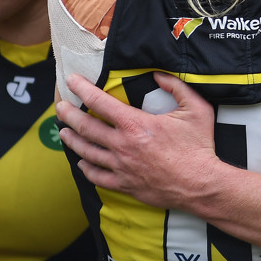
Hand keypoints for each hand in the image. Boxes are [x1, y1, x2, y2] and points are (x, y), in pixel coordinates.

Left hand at [56, 72, 218, 207]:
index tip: (71, 80)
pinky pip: (98, 177)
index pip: (100, 102)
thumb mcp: (196, 108)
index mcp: (135, 124)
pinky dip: (86, 169)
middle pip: (86, 127)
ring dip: (73, 140)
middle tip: (59, 107)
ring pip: (87, 152)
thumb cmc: (199, 146)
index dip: (82, 88)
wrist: (201, 184)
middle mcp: (122, 145)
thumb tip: (158, 74)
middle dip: (69, 115)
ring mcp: (121, 167)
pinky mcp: (125, 185)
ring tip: (64, 132)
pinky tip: (81, 163)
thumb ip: (176, 87)